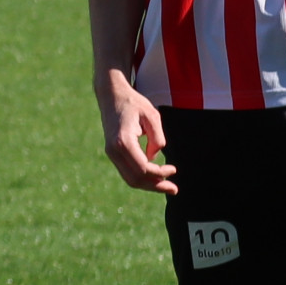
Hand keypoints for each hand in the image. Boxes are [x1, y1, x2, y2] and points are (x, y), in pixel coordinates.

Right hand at [96, 71, 175, 192]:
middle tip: (174, 189)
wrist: (111, 95)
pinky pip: (127, 172)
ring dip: (149, 185)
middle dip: (155, 186)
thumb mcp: (152, 116)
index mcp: (123, 141)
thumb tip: (154, 157)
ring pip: (130, 178)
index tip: (174, 169)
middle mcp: (113, 150)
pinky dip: (142, 177)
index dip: (160, 174)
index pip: (143, 168)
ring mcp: (111, 152)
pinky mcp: (113, 153)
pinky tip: (155, 177)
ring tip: (167, 186)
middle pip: (135, 179)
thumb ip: (157, 138)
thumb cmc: (134, 103)